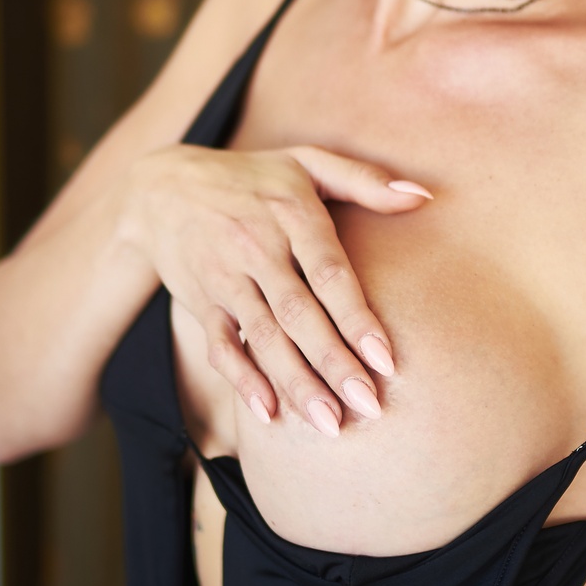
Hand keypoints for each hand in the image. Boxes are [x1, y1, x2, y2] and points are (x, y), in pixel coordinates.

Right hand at [119, 144, 430, 435]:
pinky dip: (243, 380)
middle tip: (368, 407)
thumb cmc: (252, 176)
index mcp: (292, 215)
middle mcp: (258, 249)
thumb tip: (423, 197)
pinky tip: (269, 414)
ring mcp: (227, 279)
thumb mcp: (306, 161)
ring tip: (329, 424)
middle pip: (299, 315)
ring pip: (264, 338)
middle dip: (333, 364)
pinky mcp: (203, 302)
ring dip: (296, 383)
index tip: (387, 360)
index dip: (357, 318)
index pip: (329, 273)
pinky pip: (221, 346)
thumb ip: (365, 180)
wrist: (162, 187)